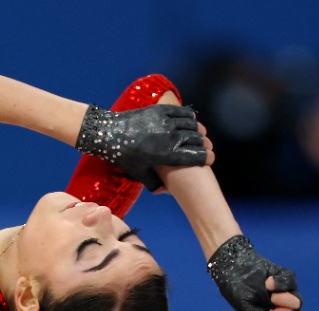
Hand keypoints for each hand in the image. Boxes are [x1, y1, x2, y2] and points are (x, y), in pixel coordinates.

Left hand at [75, 104, 207, 190]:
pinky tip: (191, 121)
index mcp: (166, 155)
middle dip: (205, 145)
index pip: (196, 156)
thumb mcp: (139, 174)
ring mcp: (165, 122)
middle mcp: (169, 138)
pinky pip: (182, 112)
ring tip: (199, 135)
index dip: (207, 158)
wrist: (108, 133)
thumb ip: (155, 185)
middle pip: (197, 140)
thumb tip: (168, 192)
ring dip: (198, 130)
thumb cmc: (124, 157)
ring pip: (192, 125)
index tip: (210, 160)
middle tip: (206, 147)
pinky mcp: (160, 110)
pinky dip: (189, 117)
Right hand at [207, 234, 302, 310]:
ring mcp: (283, 290)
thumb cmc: (234, 288)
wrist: (231, 265)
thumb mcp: (243, 306)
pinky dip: (281, 280)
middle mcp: (279, 305)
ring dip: (284, 293)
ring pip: (295, 295)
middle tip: (274, 298)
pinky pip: (290, 279)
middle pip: (294, 310)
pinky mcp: (283, 275)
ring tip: (268, 287)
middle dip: (287, 306)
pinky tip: (269, 280)